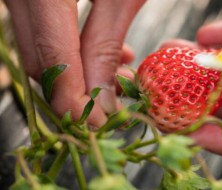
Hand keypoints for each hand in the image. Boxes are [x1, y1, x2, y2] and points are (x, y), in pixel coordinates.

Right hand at [4, 0, 144, 126]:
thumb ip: (106, 45)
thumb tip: (102, 101)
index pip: (53, 60)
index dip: (75, 101)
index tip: (99, 123)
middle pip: (40, 64)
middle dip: (78, 93)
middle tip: (115, 102)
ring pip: (39, 53)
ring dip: (78, 75)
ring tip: (120, 75)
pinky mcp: (30, 0)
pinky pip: (42, 35)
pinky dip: (71, 54)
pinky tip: (104, 50)